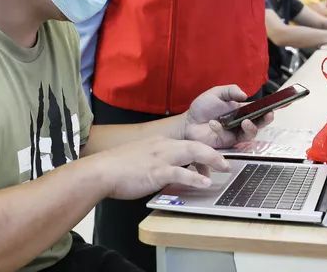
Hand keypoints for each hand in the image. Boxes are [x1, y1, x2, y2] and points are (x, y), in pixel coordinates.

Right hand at [96, 137, 230, 199]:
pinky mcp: (157, 171)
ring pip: (193, 153)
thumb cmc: (117, 168)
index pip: (186, 143)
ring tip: (224, 168)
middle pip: (195, 144)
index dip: (202, 152)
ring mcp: (161, 158)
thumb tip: (165, 173)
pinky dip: (195, 178)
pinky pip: (181, 173)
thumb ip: (155, 162)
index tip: (210, 161)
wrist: (101, 171)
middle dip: (213, 153)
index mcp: (159, 143)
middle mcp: (163, 146)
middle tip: (225, 163)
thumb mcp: (140, 159)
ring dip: (211, 160)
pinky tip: (205, 183)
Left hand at [181, 85, 272, 149]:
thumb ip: (230, 90)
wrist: (188, 122)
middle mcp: (240, 122)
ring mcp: (235, 133)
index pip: (258, 109)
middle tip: (268, 115)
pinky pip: (230, 138)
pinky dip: (222, 130)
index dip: (268, 108)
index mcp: (240, 110)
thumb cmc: (202, 108)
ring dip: (251, 128)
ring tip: (245, 121)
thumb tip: (245, 95)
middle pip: (259, 124)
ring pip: (250, 134)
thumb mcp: (216, 93)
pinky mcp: (227, 143)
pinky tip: (214, 123)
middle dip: (266, 120)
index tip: (276, 105)